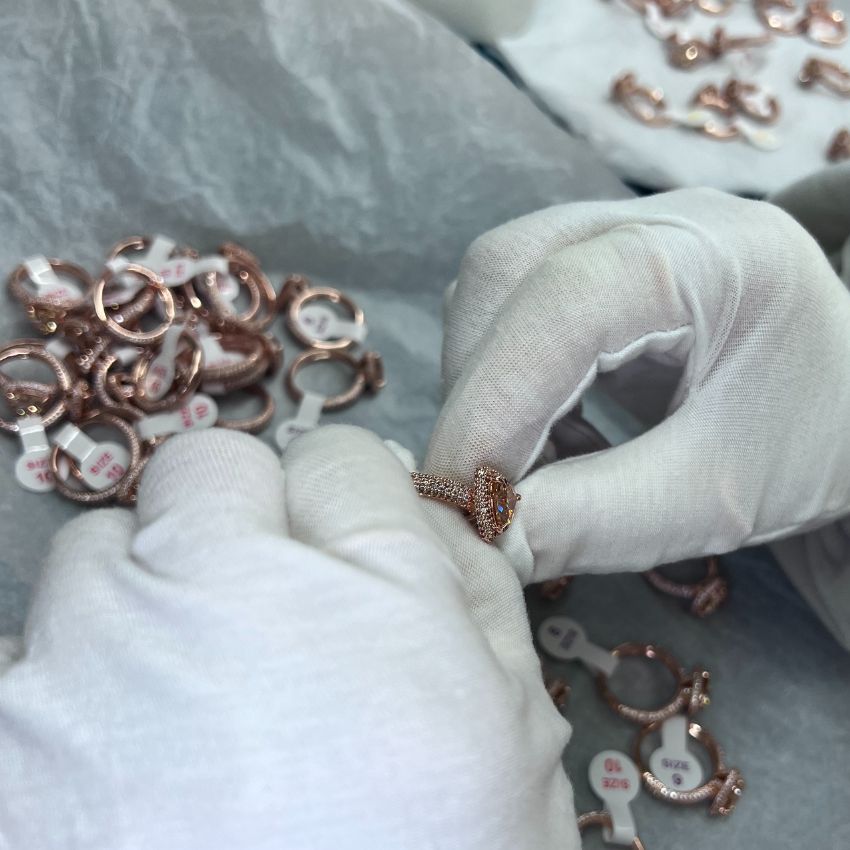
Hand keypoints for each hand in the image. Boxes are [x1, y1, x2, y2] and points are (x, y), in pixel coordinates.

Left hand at [0, 428, 575, 849]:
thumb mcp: (512, 733)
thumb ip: (470, 590)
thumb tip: (416, 507)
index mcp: (374, 596)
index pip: (338, 458)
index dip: (348, 509)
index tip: (345, 557)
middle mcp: (220, 601)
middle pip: (207, 468)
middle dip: (235, 524)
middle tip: (255, 622)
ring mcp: (80, 673)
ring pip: (99, 553)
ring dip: (139, 607)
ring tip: (178, 715)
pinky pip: (24, 664)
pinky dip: (67, 700)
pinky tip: (119, 779)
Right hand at [425, 188, 849, 583]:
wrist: (848, 408)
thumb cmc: (813, 443)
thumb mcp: (717, 496)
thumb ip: (594, 519)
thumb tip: (489, 539)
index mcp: (713, 254)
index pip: (561, 307)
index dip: (492, 405)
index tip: (460, 501)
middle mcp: (656, 218)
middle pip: (504, 276)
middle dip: (479, 395)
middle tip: (487, 493)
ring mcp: (622, 231)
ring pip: (494, 287)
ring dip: (488, 388)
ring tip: (537, 468)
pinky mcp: (599, 263)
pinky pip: (511, 306)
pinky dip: (507, 380)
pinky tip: (556, 437)